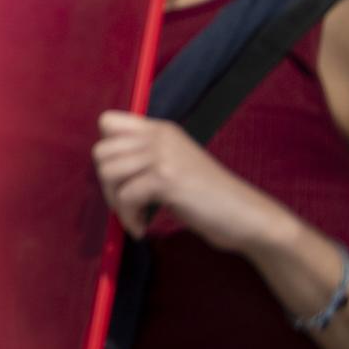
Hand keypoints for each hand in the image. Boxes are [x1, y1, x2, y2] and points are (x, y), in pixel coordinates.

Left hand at [93, 111, 294, 252]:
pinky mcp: (167, 180)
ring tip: (134, 216)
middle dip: (107, 184)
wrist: (248, 216)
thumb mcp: (174, 165)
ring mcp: (164, 156)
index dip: (107, 151)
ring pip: (109, 173)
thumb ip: (145, 159)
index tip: (122, 176)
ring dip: (116, 203)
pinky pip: (126, 196)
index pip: (108, 121)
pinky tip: (141, 228)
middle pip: (101, 151)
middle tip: (126, 204)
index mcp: (161, 130)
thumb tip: (106, 170)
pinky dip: (128, 217)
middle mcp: (160, 136)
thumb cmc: (208, 197)